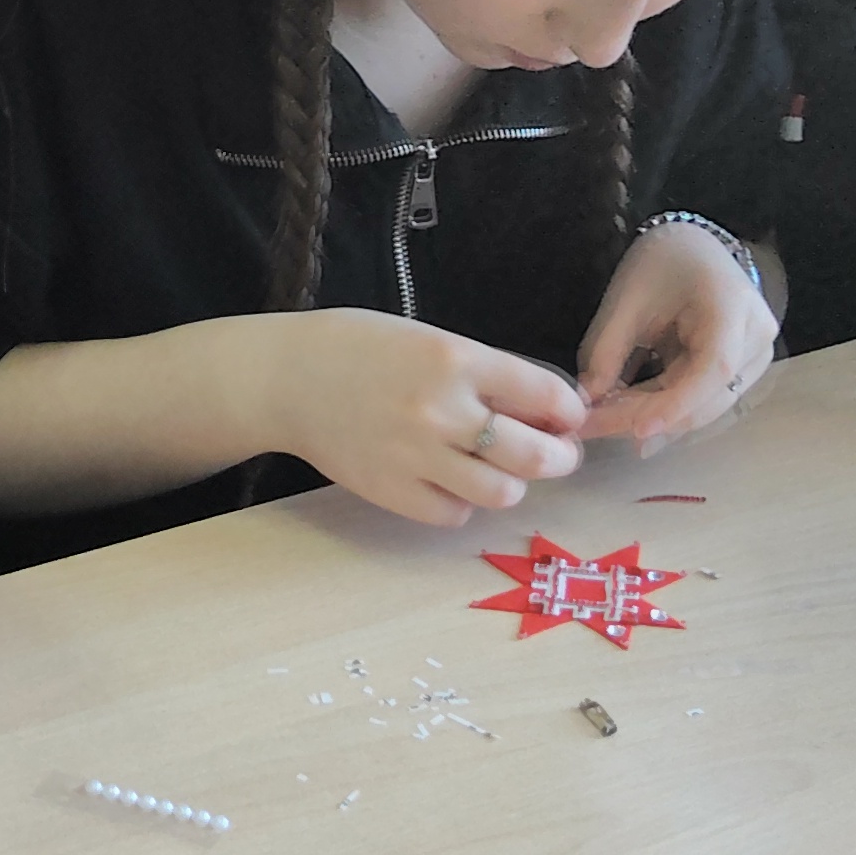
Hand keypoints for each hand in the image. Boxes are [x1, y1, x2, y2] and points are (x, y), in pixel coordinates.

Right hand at [242, 307, 590, 525]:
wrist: (287, 378)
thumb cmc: (360, 348)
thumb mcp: (429, 341)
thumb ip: (483, 373)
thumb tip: (545, 411)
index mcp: (456, 360)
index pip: (544, 395)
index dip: (569, 412)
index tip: (569, 418)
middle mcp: (442, 410)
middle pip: (533, 454)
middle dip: (559, 457)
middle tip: (557, 455)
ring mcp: (416, 456)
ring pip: (499, 492)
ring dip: (512, 484)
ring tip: (504, 472)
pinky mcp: (391, 492)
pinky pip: (453, 513)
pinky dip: (462, 503)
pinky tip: (452, 482)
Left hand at [576, 222, 779, 451]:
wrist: (692, 247)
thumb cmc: (662, 263)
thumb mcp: (626, 298)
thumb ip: (605, 350)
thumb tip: (587, 402)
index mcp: (733, 307)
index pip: (715, 369)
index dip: (677, 404)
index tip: (636, 430)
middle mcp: (756, 339)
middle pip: (708, 397)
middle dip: (649, 418)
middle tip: (594, 427)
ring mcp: (754, 358)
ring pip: (703, 406)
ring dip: (652, 418)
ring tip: (600, 421)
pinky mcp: (740, 371)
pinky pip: (700, 399)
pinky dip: (662, 407)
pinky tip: (624, 413)